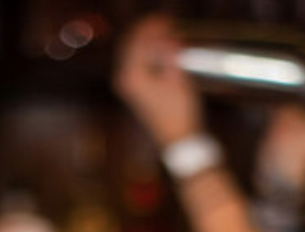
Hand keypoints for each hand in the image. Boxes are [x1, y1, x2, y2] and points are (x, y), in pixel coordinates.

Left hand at [113, 14, 202, 146]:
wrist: (179, 139)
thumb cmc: (179, 112)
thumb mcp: (177, 77)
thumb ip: (168, 51)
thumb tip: (165, 32)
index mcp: (130, 75)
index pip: (138, 39)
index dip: (152, 25)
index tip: (167, 18)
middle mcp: (124, 79)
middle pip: (132, 44)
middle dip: (148, 30)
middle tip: (166, 21)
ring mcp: (128, 85)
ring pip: (134, 52)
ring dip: (149, 40)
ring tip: (166, 32)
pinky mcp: (136, 90)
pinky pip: (139, 62)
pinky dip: (149, 52)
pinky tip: (162, 48)